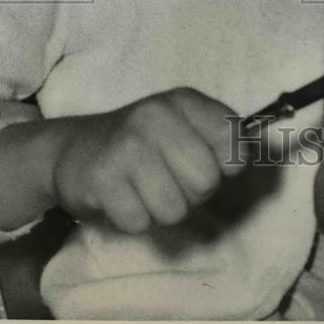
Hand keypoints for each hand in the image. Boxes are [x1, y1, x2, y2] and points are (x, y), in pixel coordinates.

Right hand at [49, 88, 242, 233]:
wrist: (73, 149)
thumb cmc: (141, 143)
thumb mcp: (183, 126)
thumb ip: (221, 138)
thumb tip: (250, 161)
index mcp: (185, 101)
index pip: (233, 141)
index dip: (227, 165)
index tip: (206, 162)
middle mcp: (157, 116)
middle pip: (205, 183)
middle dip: (190, 193)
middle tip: (166, 179)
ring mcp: (127, 145)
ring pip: (174, 209)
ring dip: (160, 210)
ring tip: (142, 189)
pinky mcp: (101, 177)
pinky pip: (140, 222)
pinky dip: (132, 219)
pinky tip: (120, 196)